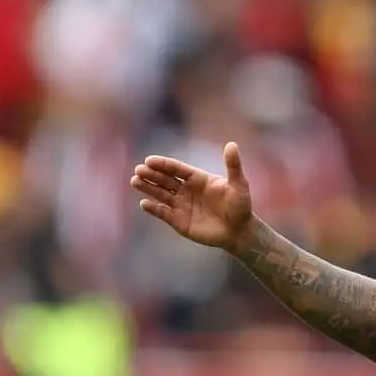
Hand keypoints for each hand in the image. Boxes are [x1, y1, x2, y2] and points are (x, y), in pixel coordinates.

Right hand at [131, 142, 255, 250]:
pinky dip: (153, 209)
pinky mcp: (179, 221)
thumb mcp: (239, 184)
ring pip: (160, 194)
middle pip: (165, 180)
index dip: (163, 164)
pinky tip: (144, 203)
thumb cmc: (241, 206)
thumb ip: (233, 165)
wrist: (239, 231)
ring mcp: (181, 205)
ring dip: (148, 188)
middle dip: (151, 174)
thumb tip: (232, 144)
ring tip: (135, 181)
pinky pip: (163, 213)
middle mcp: (186, 190)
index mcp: (197, 178)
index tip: (149, 160)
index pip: (176, 169)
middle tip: (138, 169)